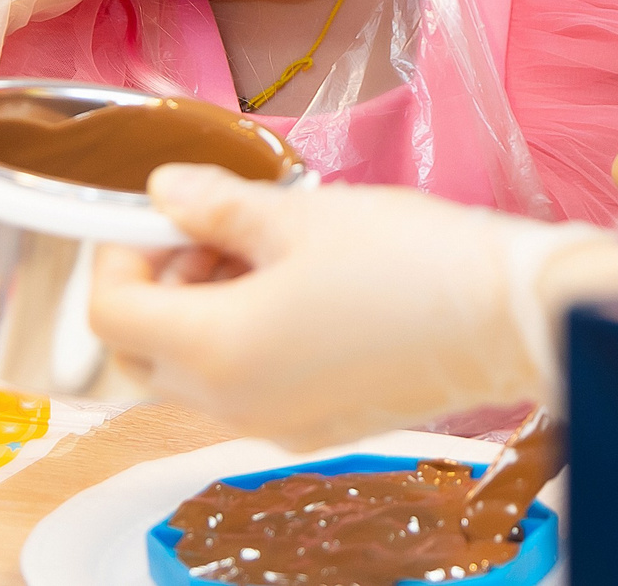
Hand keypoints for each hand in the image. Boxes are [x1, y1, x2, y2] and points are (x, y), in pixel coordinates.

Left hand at [89, 168, 617, 448]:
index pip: (110, 314)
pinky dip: (243, 344)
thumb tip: (164, 190)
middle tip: (204, 233)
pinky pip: (245, 392)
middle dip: (154, 290)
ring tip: (262, 253)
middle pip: (140, 355)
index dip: (118, 255)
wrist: (507, 316)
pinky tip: (297, 292)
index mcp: (216, 348)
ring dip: (200, 315)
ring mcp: (274, 423)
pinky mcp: (316, 427)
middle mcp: (233, 403)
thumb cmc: (411, 260)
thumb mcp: (302, 214)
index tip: (155, 214)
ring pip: (192, 377)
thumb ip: (217, 205)